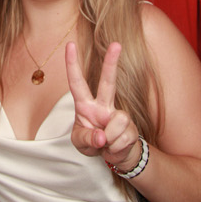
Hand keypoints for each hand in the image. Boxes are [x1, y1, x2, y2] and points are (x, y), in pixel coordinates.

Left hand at [64, 41, 142, 171]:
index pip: (77, 83)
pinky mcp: (130, 128)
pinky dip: (115, 150)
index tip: (70, 44)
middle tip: (116, 44)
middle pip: (108, 82)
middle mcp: (103, 105)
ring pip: (117, 122)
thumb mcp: (80, 144)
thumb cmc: (93, 144)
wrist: (116, 157)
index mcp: (86, 105)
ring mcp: (118, 115)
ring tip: (106, 145)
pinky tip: (116, 148)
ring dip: (109, 141)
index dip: (72, 64)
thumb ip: (87, 139)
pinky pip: (122, 139)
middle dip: (111, 63)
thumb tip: (102, 137)